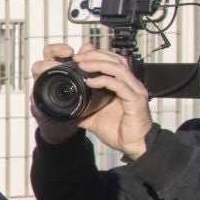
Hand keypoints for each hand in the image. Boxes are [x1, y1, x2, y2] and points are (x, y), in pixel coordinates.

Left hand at [30, 44, 153, 157]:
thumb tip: (63, 105)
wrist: (132, 145)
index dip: (96, 55)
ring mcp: (134, 91)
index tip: (77, 57)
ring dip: (99, 64)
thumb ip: (81, 108)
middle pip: (116, 59)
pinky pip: (121, 86)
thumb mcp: (93, 116)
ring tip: (82, 65)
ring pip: (118, 68)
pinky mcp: (136, 101)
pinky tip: (90, 82)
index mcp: (122, 84)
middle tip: (78, 58)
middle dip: (95, 55)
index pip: (112, 60)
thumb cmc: (118, 130)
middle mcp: (130, 84)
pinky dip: (105, 81)